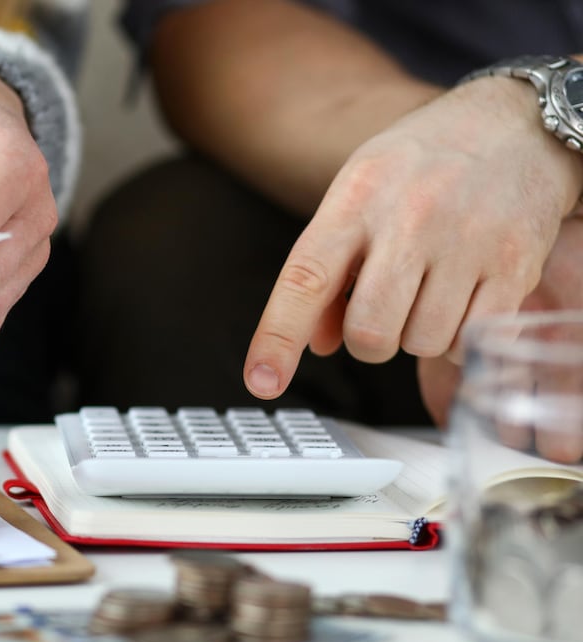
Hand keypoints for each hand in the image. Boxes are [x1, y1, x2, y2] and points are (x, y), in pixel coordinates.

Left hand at [244, 77, 582, 399]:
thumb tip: (315, 343)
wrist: (512, 126)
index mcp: (356, 200)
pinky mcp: (515, 263)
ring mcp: (467, 242)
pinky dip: (459, 339)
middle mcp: (410, 219)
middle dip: (369, 342)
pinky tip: (461, 302)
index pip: (306, 279)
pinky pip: (472, 341)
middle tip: (382, 313)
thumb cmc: (420, 167)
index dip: (278, 338)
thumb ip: (327, 269)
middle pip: (370, 332)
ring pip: (421, 343)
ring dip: (417, 337)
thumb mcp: (356, 196)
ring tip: (428, 293)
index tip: (261, 381)